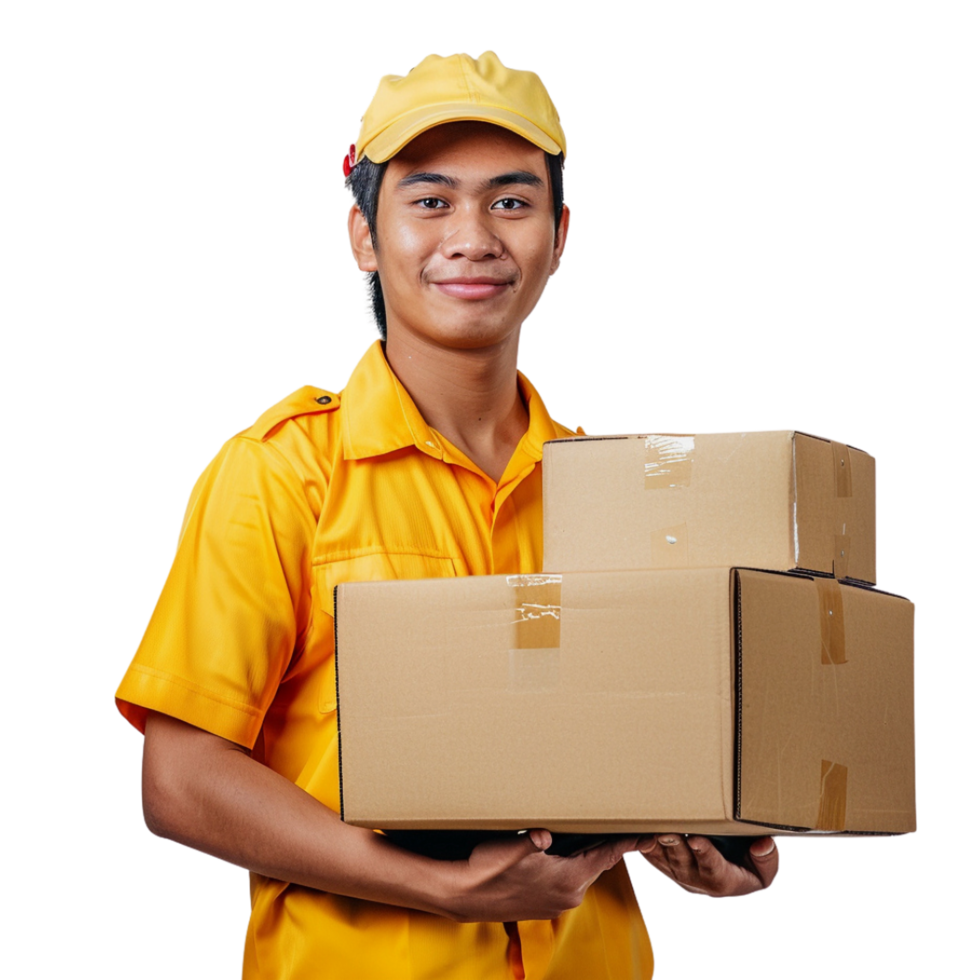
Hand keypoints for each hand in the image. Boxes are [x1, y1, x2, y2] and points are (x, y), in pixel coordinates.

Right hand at [448, 830, 640, 921]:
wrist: (462, 894)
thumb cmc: (486, 869)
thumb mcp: (509, 848)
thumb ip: (531, 841)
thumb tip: (543, 833)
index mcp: (567, 882)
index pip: (605, 857)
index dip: (627, 843)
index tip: (648, 834)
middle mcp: (566, 896)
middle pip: (595, 863)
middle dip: (608, 846)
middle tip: (624, 828)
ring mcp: (554, 903)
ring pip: (580, 872)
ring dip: (587, 856)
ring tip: (595, 836)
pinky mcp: (542, 903)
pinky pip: (566, 880)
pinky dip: (571, 866)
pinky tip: (564, 853)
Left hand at [637, 834, 779, 897]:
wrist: (729, 879)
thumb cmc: (749, 868)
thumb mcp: (765, 870)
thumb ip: (766, 858)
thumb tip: (763, 843)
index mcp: (723, 879)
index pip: (713, 868)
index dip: (705, 854)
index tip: (698, 840)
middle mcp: (697, 879)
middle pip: (683, 863)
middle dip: (674, 847)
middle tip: (666, 832)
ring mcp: (677, 873)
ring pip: (664, 859)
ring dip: (656, 845)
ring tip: (650, 830)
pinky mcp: (664, 865)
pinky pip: (650, 855)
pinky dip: (643, 844)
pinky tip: (636, 831)